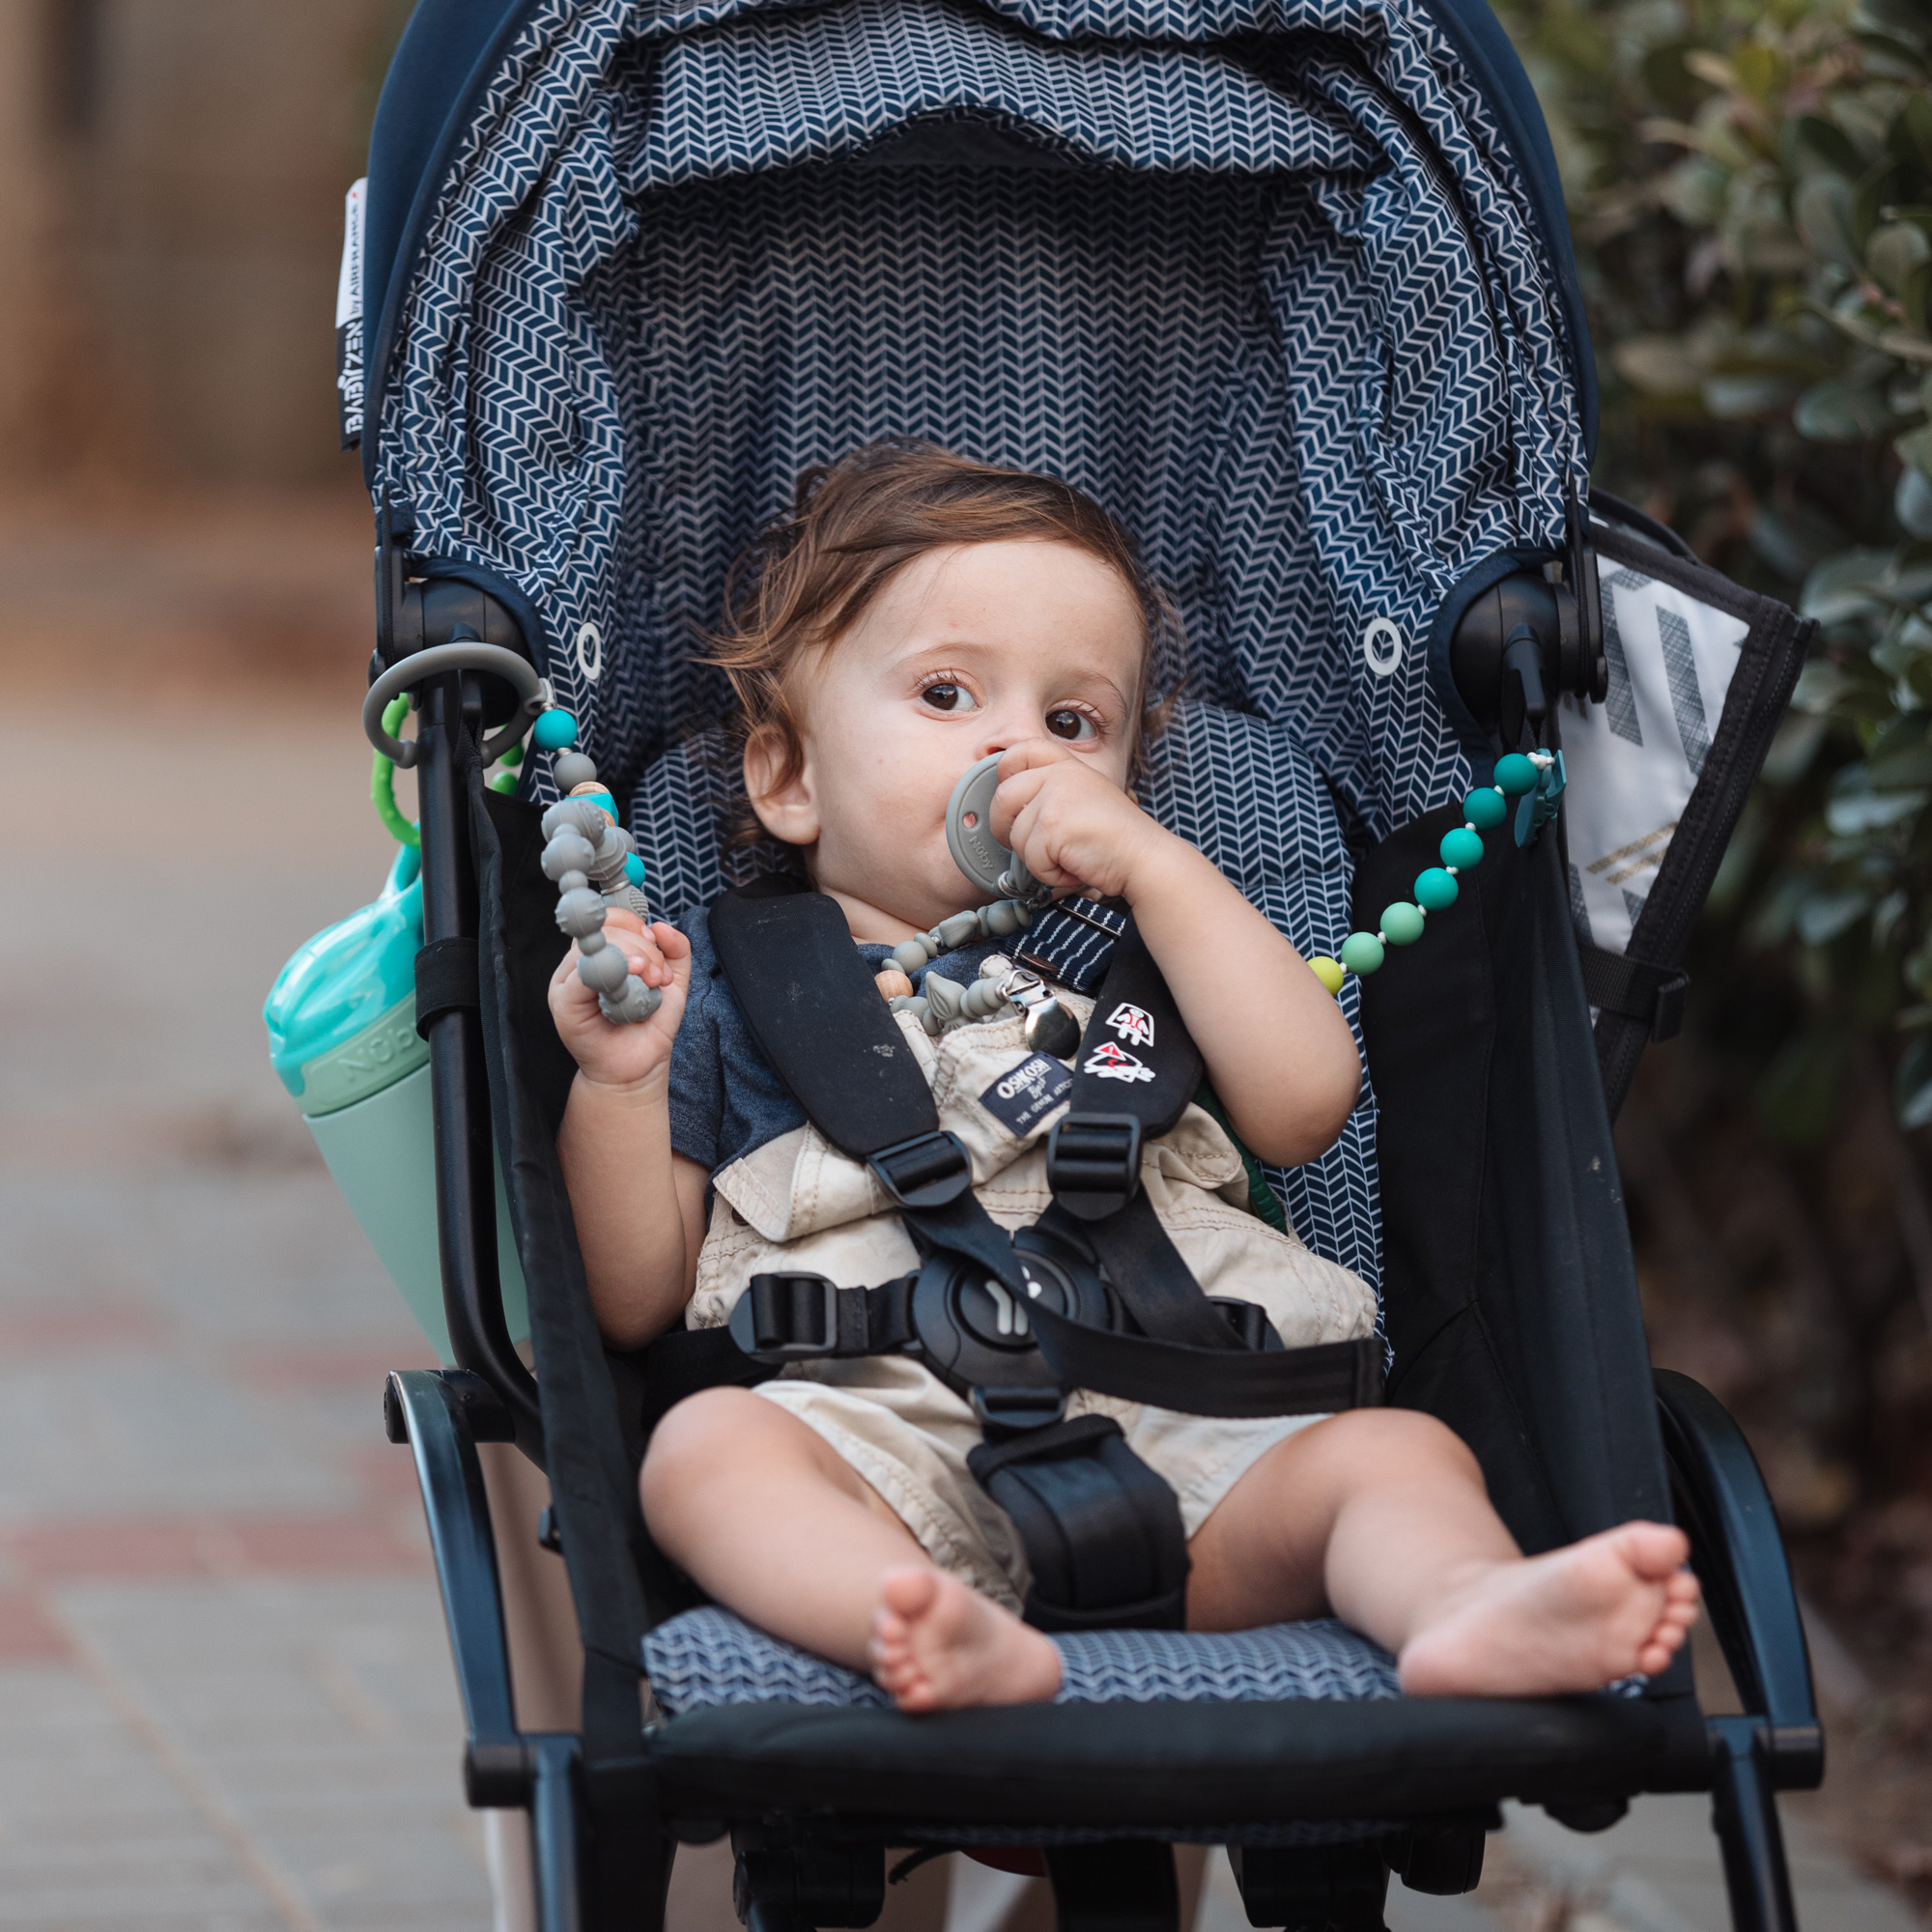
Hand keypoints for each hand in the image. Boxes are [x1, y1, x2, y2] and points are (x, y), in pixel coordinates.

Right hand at [548, 911, 691, 1092]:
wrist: (638, 1067)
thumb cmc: (649, 1025)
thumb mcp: (673, 982)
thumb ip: (677, 950)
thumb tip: (661, 925)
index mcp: (602, 953)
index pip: (611, 917)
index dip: (636, 924)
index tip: (656, 943)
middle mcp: (581, 963)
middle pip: (607, 928)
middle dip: (643, 946)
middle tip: (659, 976)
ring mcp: (567, 981)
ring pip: (598, 947)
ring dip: (634, 960)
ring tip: (651, 985)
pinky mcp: (563, 1001)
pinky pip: (583, 974)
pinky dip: (612, 976)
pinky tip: (628, 990)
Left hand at [988, 739, 1173, 900]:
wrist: (1145, 857)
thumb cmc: (1117, 837)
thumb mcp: (1084, 796)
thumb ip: (1050, 791)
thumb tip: (1007, 808)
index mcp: (1067, 764)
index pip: (1017, 752)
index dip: (1004, 778)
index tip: (1014, 804)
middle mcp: (1059, 774)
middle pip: (1003, 798)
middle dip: (1008, 829)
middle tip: (1034, 845)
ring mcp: (1055, 797)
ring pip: (1015, 835)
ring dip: (1037, 858)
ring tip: (1068, 856)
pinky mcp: (1052, 825)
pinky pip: (1030, 859)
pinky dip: (1048, 874)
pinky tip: (1073, 866)